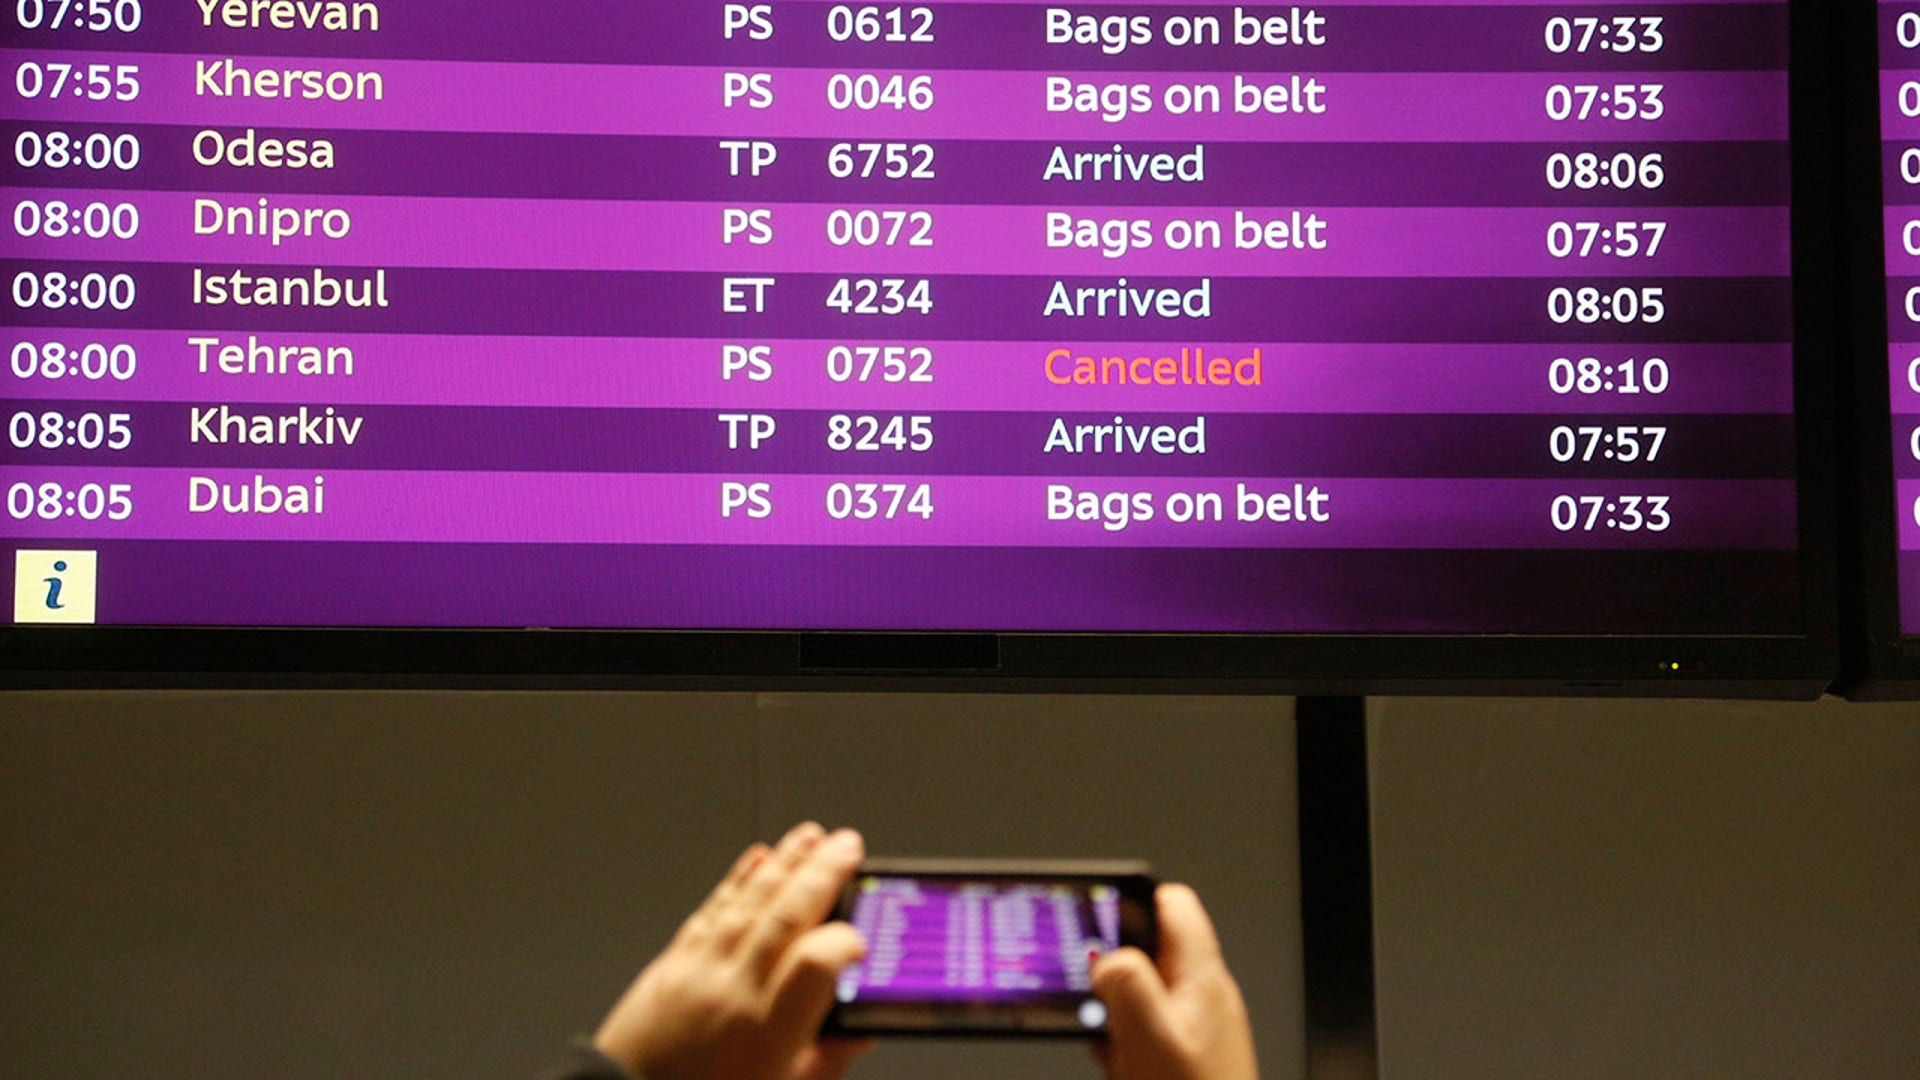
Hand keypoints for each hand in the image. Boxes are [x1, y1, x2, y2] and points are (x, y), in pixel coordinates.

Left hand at [592, 823, 876, 1079]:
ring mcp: (698, 972)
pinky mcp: (671, 964)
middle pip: (785, 917)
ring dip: (783, 862)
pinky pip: (709, 911)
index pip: (815, 964)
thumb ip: (826, 1061)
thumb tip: (860, 1034)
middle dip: (821, 874)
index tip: (863, 939)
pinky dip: (736, 880)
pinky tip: (756, 858)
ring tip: (810, 837)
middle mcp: (731, 993)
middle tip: (848, 845)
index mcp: (765, 1034)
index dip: (845, 942)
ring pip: (747, 903)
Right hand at [1091, 883, 1258, 1079]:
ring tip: (1116, 1047)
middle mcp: (1206, 995)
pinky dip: (1128, 1044)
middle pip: (1150, 950)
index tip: (1097, 920)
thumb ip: (1127, 984)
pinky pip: (1149, 1032)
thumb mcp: (1151, 1038)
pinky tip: (1125, 1068)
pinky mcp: (1191, 1056)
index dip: (1131, 901)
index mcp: (1202, 976)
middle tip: (1098, 1003)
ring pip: (1144, 995)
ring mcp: (1201, 1027)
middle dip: (1114, 973)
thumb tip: (1107, 956)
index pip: (1173, 902)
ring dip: (1117, 1016)